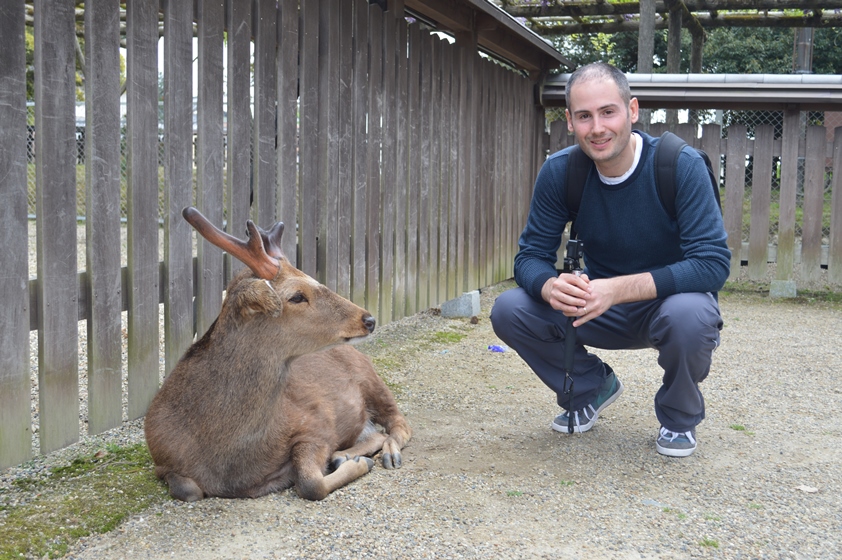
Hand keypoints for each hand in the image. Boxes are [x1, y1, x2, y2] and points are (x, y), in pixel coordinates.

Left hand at [542, 272, 657, 326]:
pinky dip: (579, 322)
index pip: (573, 295)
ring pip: (579, 312)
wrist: (614, 290)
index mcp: (587, 290)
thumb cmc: (602, 286)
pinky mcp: (597, 312)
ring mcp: (594, 306)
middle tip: (561, 306)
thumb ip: (581, 285)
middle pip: (574, 304)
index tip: (561, 298)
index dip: (566, 297)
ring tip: (566, 313)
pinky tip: (574, 323)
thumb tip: (571, 284)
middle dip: (566, 306)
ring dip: (571, 314)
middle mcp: (590, 299)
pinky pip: (587, 318)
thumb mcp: (590, 282)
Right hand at [542, 273, 592, 321]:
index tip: (590, 290)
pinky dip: (568, 308)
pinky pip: (561, 306)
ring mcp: (554, 293)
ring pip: (565, 298)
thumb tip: (587, 280)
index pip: (574, 279)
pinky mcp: (553, 301)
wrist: (555, 290)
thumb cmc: (569, 285)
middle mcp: (557, 284)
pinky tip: (575, 309)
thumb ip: (582, 278)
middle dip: (580, 293)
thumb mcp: (575, 280)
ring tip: (583, 303)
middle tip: (588, 297)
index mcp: (564, 277)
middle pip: (569, 289)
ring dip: (575, 301)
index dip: (583, 285)